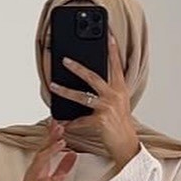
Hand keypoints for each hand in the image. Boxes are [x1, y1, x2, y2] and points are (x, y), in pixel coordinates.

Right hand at [15, 119, 76, 180]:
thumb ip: (63, 167)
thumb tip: (72, 154)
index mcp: (41, 168)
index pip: (47, 148)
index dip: (53, 136)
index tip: (60, 123)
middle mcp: (34, 172)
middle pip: (42, 150)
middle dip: (50, 138)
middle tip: (59, 126)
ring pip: (39, 162)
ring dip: (49, 151)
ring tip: (60, 142)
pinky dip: (44, 178)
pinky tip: (51, 172)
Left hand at [49, 30, 139, 168]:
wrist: (126, 145)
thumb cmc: (121, 125)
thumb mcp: (119, 104)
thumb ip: (109, 91)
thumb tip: (92, 84)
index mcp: (120, 89)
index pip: (116, 66)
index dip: (113, 50)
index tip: (109, 35)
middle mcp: (114, 96)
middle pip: (93, 77)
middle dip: (77, 67)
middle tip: (65, 59)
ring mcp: (107, 107)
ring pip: (82, 96)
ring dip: (65, 91)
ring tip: (54, 86)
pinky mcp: (101, 121)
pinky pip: (80, 120)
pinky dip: (71, 123)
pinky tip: (62, 122)